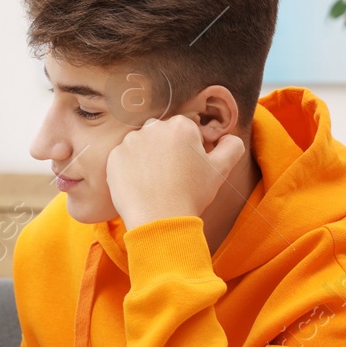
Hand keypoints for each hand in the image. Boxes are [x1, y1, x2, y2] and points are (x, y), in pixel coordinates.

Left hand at [106, 115, 245, 228]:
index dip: (189, 150)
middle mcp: (152, 127)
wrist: (159, 220)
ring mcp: (130, 142)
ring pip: (142, 146)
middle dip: (167, 151)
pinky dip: (130, 169)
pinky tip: (140, 185)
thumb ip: (231, 146)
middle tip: (172, 177)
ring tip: (155, 182)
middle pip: (162, 135)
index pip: (185, 131)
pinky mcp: (114, 158)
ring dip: (147, 158)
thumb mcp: (220, 170)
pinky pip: (124, 159)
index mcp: (180, 126)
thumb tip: (228, 137)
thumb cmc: (191, 194)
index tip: (188, 168)